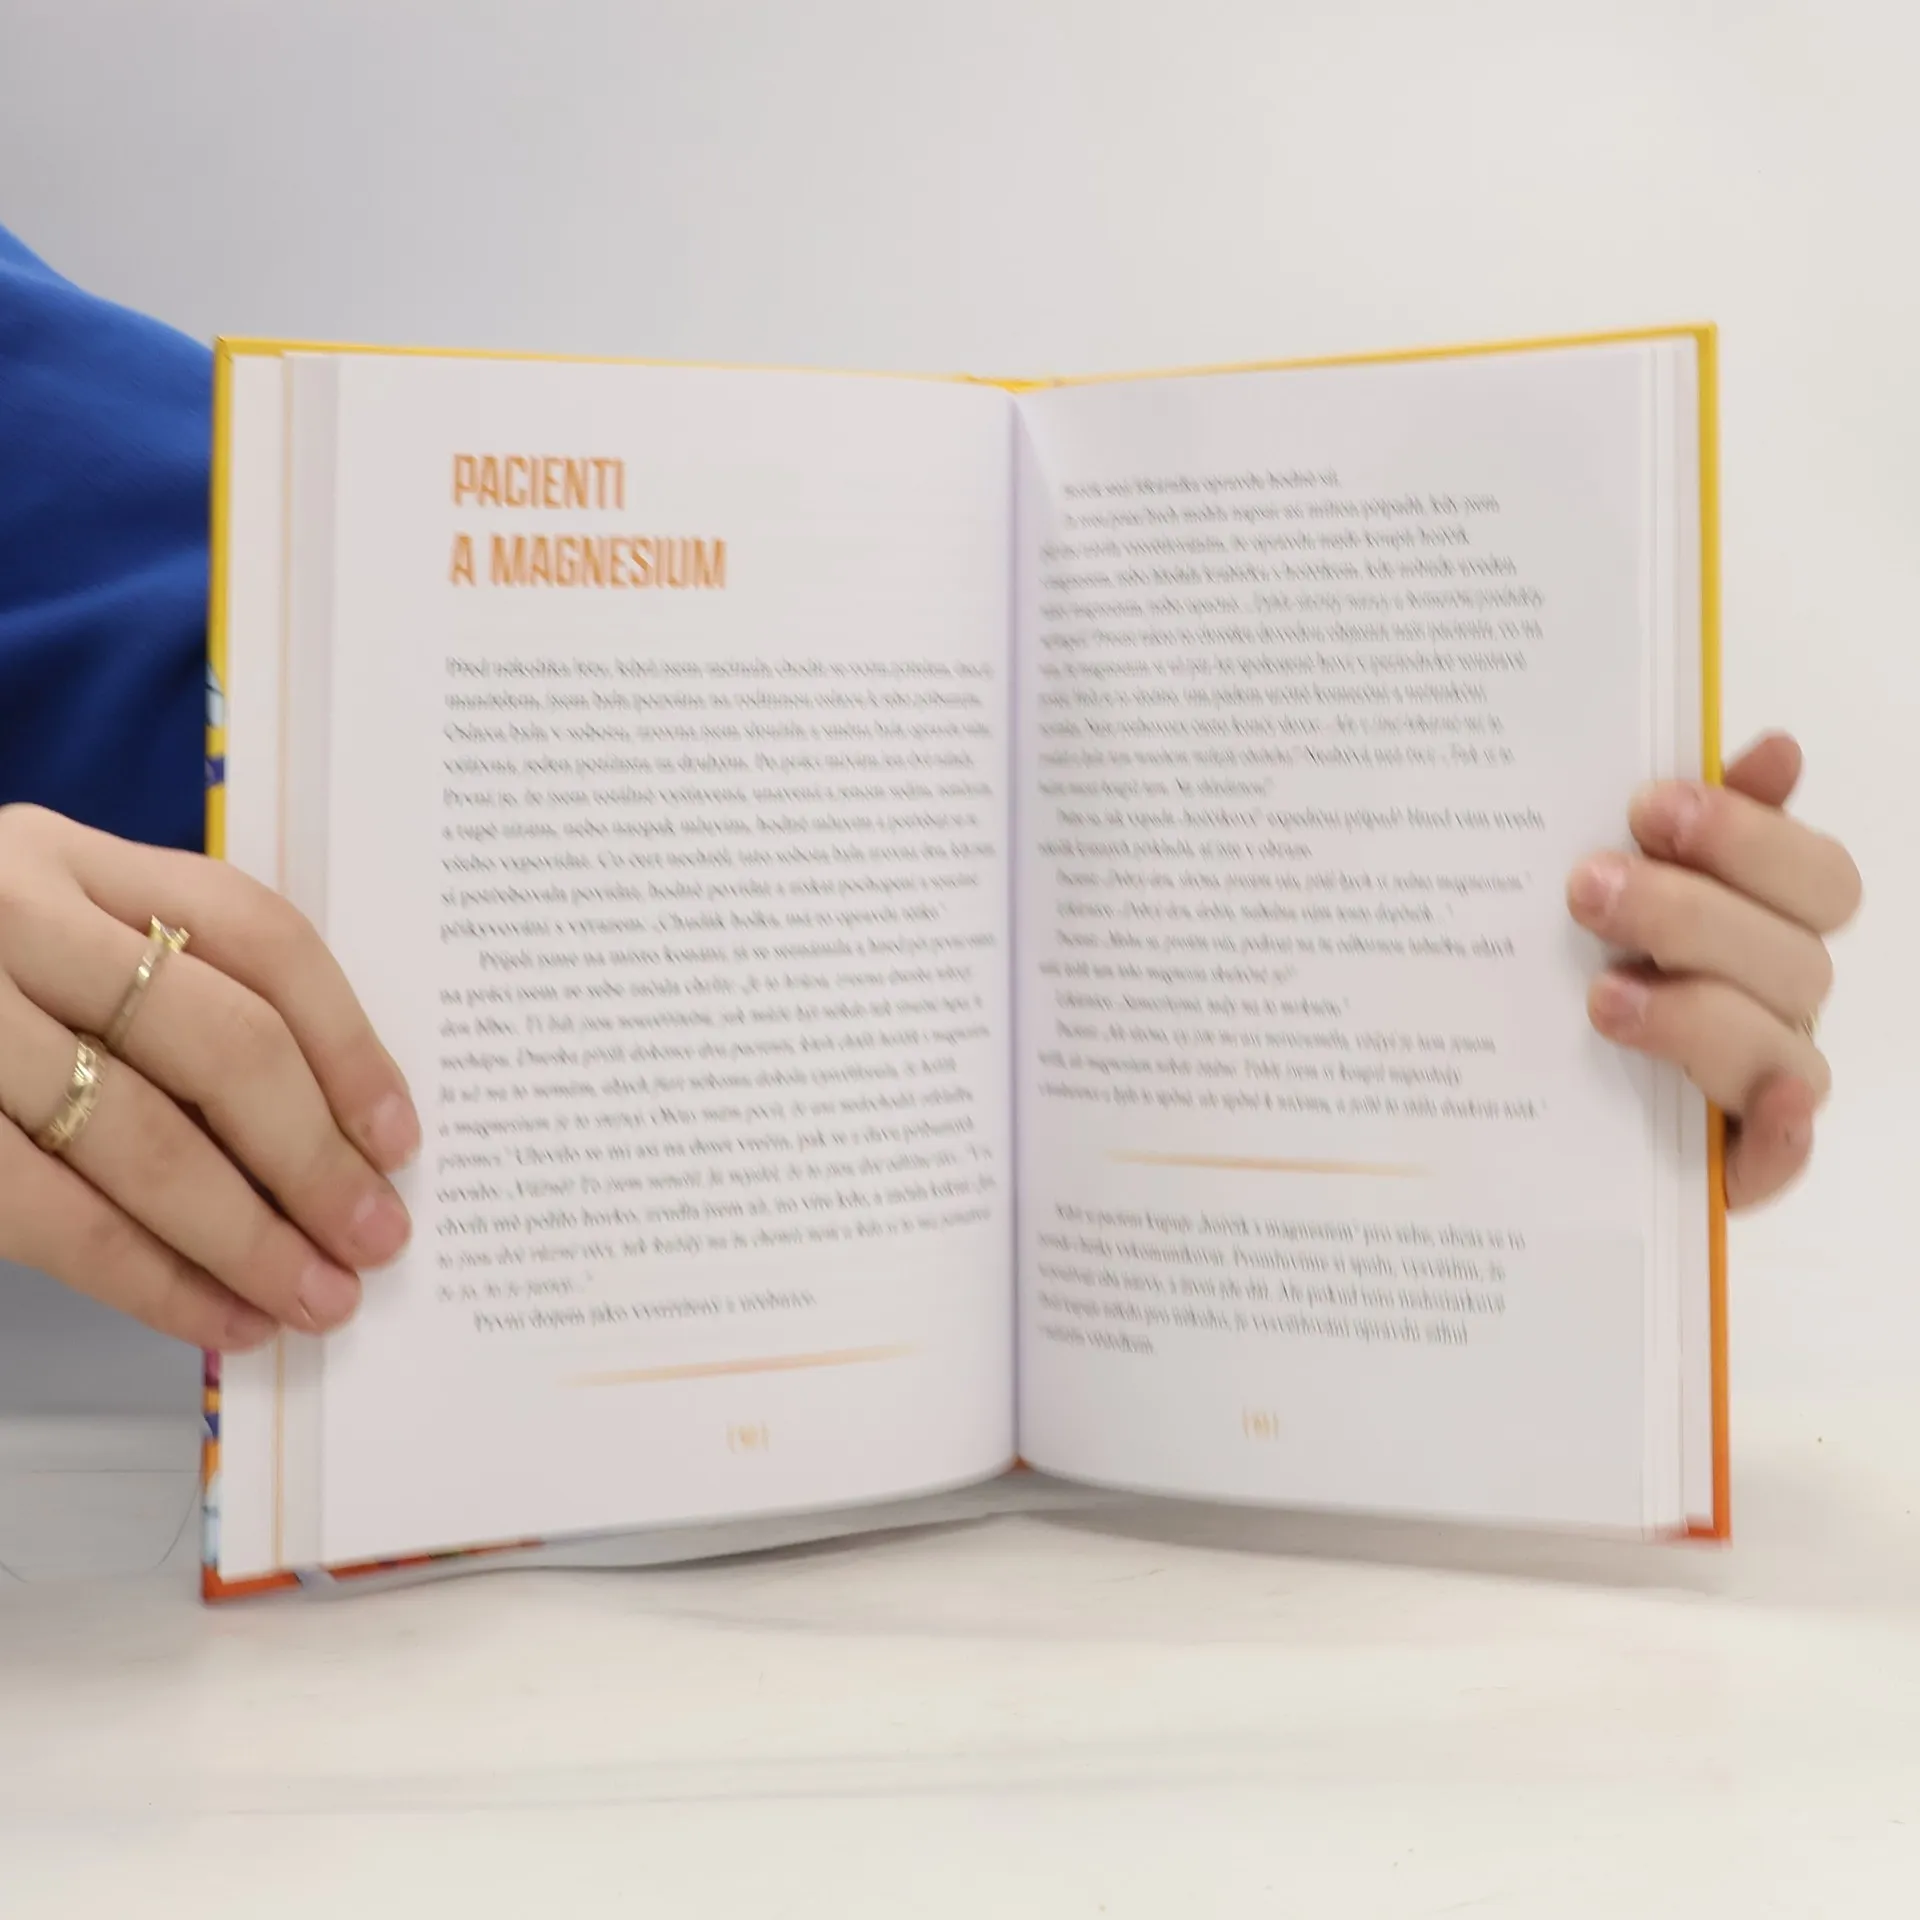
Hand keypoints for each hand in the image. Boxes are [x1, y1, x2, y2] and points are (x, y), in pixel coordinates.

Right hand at [0, 806, 417, 1349]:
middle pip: (220, 1040)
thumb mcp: (58, 945)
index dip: (348, 1043)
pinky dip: (153, 1281)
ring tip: (317, 1300)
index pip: (257, 936)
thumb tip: (336, 1137)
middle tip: (376, 1238)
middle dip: (314, 1158)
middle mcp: (10, 915)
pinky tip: (221, 1317)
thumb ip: (168, 996)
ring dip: (249, 1238)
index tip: (400, 1137)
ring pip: (143, 1139)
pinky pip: (55, 1216)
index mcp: (71, 859)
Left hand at [1566, 734, 1860, 1210]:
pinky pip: (1783, 1158)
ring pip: (1780, 1047)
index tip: (1651, 804)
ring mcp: (1761, 1082)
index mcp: (1762, 922)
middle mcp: (1774, 1000)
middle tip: (1586, 888)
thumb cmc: (1577, 962)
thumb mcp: (1611, 884)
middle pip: (1792, 956)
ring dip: (1697, 1013)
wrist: (1516, 1096)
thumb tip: (1777, 752)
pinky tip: (1767, 1106)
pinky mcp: (1732, 1164)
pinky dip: (1785, 1134)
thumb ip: (1677, 825)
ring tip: (1600, 995)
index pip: (1813, 875)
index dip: (1748, 835)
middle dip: (1690, 914)